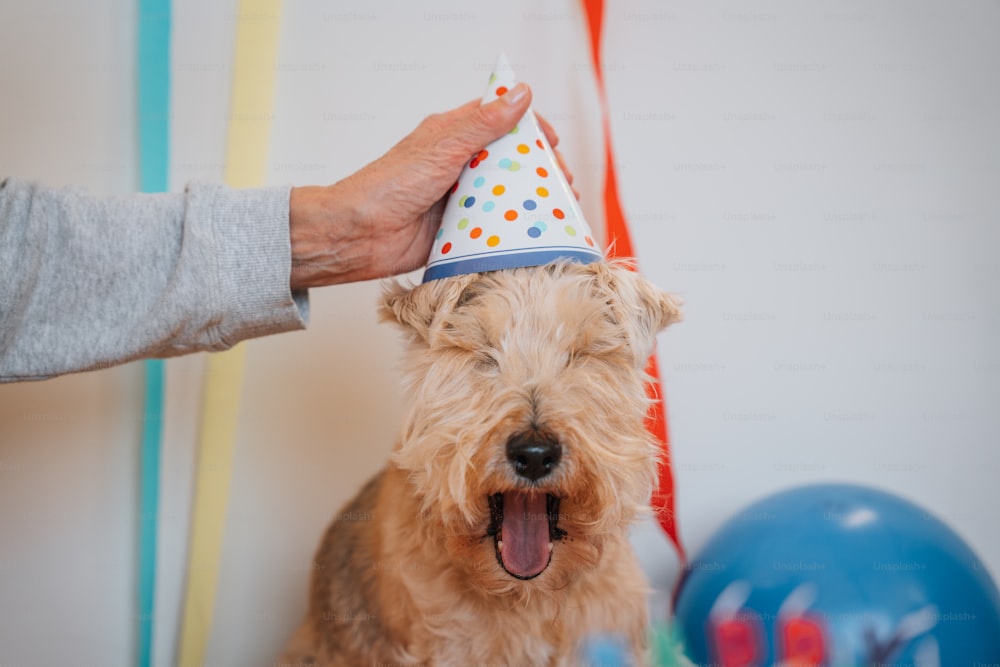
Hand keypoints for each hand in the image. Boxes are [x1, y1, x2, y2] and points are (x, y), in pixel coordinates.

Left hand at [288, 83, 572, 287]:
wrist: (360, 234)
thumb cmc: (392, 184)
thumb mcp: (444, 147)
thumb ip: (484, 123)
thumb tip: (520, 93)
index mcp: (453, 135)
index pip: (501, 120)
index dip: (531, 128)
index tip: (553, 143)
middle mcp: (459, 163)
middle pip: (510, 161)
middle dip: (540, 170)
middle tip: (564, 185)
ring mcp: (461, 197)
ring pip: (505, 194)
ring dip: (532, 201)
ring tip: (559, 212)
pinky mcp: (460, 228)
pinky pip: (493, 226)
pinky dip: (513, 228)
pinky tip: (535, 235)